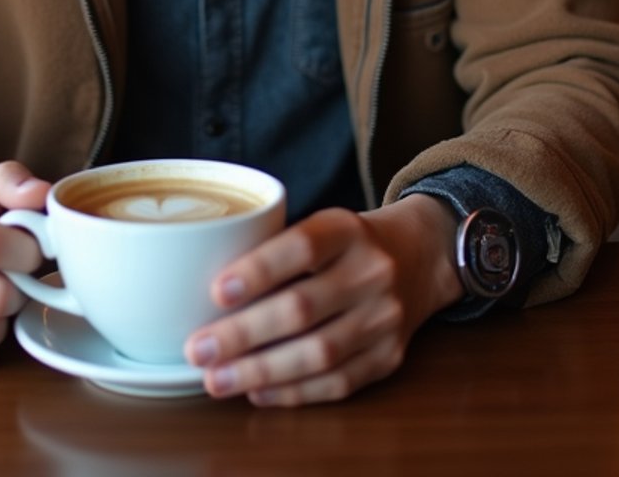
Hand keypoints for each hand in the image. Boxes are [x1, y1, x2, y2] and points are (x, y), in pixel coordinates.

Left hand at [183, 193, 461, 405]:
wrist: (419, 255)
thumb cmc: (347, 242)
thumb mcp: (321, 225)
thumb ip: (276, 250)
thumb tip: (201, 290)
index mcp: (347, 229)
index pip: (302, 246)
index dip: (258, 270)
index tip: (216, 291)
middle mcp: (372, 271)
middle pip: (303, 308)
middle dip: (244, 334)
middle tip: (199, 349)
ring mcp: (385, 317)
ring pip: (319, 353)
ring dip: (261, 372)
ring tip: (218, 380)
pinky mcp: (389, 356)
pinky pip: (338, 383)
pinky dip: (294, 392)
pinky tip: (258, 393)